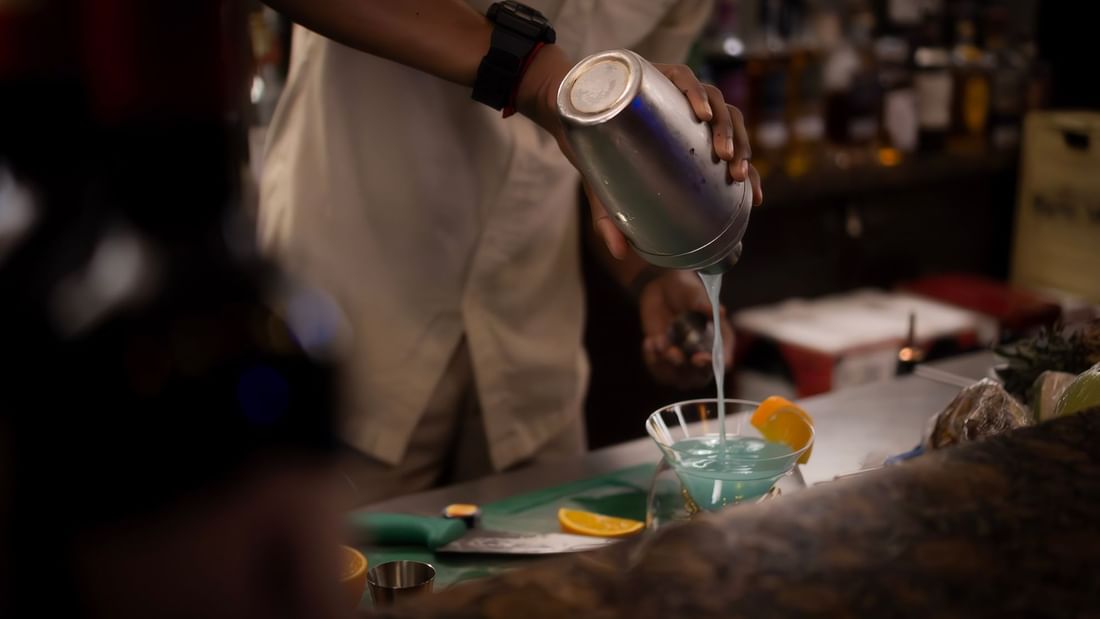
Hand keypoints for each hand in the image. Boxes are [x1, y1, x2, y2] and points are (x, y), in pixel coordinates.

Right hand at [517, 51, 762, 259]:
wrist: (568, 116)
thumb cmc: (601, 156)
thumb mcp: (607, 192)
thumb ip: (614, 222)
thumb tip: (620, 254)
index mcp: (691, 140)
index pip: (732, 153)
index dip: (750, 173)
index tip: (754, 198)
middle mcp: (690, 114)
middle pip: (731, 125)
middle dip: (740, 149)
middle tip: (736, 173)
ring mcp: (675, 91)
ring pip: (717, 101)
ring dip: (725, 126)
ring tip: (721, 151)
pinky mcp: (656, 72)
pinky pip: (685, 78)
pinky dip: (696, 93)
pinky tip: (700, 113)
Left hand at [639, 270, 733, 388]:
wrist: (660, 287)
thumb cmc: (684, 289)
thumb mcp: (694, 293)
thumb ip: (704, 305)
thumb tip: (720, 311)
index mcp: (718, 338)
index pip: (722, 360)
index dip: (713, 364)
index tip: (701, 358)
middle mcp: (702, 352)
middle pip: (700, 377)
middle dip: (687, 371)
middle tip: (675, 354)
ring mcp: (683, 357)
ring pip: (678, 378)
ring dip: (666, 365)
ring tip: (658, 342)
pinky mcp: (664, 358)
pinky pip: (659, 371)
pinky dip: (652, 360)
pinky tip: (648, 342)